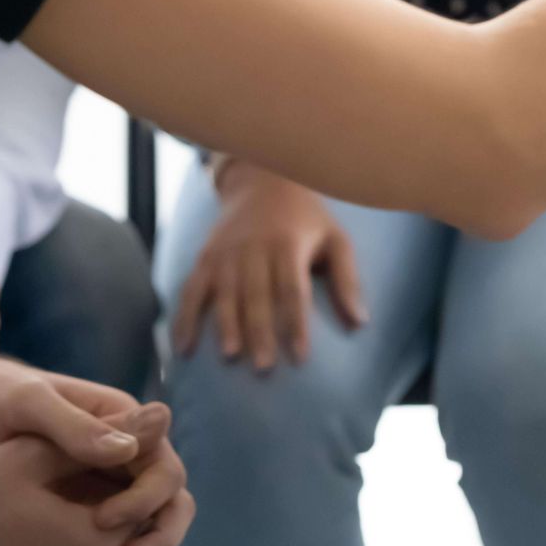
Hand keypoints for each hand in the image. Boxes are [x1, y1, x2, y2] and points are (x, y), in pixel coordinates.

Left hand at [0, 350, 192, 545]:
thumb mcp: (27, 404)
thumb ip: (75, 424)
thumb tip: (129, 450)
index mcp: (122, 419)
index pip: (164, 468)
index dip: (147, 500)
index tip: (102, 523)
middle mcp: (123, 449)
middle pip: (169, 498)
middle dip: (160, 533)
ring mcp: (104, 478)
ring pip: (150, 520)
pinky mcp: (81, 502)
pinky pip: (117, 533)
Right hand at [171, 162, 367, 369]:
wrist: (263, 179)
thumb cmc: (307, 218)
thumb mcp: (335, 239)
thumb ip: (347, 280)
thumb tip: (361, 323)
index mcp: (289, 245)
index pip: (293, 289)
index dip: (296, 323)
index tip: (300, 357)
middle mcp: (254, 248)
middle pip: (257, 295)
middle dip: (259, 331)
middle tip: (263, 367)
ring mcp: (226, 252)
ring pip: (224, 293)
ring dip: (225, 325)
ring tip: (230, 356)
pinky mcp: (205, 257)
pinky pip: (191, 290)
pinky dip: (184, 318)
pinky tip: (183, 348)